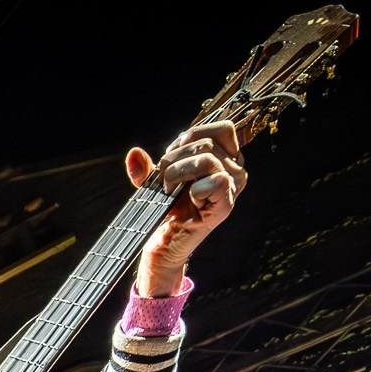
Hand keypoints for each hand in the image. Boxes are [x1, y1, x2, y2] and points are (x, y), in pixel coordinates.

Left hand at [127, 122, 246, 295]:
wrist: (165, 243)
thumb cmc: (168, 209)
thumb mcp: (156, 181)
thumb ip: (148, 165)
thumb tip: (134, 154)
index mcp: (226, 158)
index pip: (222, 128)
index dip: (191, 136)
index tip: (172, 156)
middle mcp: (236, 170)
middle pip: (207, 143)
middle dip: (174, 157)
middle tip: (163, 179)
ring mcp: (234, 188)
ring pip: (207, 158)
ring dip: (178, 172)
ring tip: (169, 189)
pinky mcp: (227, 204)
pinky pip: (217, 181)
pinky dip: (193, 188)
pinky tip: (186, 200)